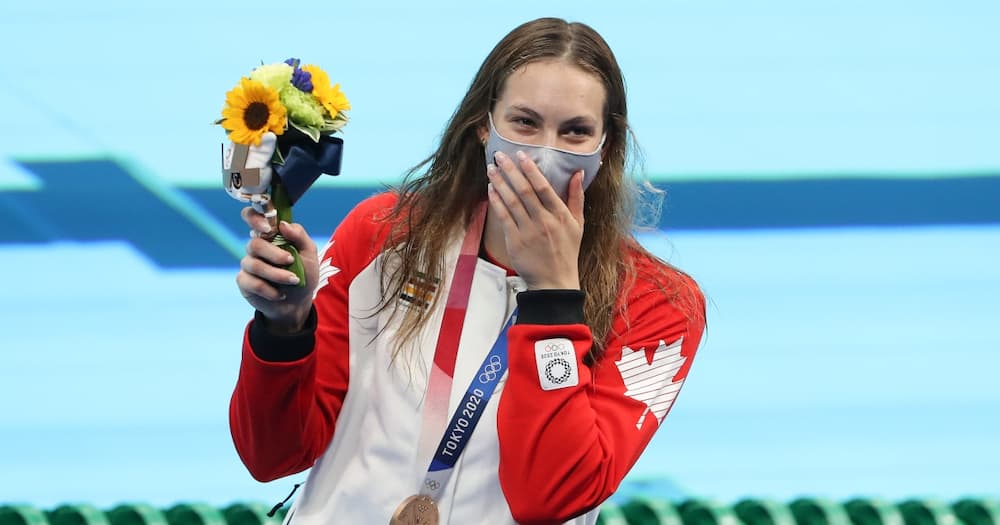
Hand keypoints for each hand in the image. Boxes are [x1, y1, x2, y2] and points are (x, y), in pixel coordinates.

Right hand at [236, 207, 318, 331]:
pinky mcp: (244, 282)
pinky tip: (280, 294)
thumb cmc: (304, 274)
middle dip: (274, 254)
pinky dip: (269, 290)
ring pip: (254, 264)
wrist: (299, 302)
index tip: (267, 228)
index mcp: (270, 235)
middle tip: (291, 261)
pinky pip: (252, 282)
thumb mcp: (309, 254)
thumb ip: (299, 235)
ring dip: (277, 274)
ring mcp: (248, 264)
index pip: (252, 217)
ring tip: (293, 280)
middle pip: (254, 244)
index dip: (254, 218)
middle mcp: (256, 247)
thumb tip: (283, 224)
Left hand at [486, 150, 583, 289]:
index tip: (521, 155)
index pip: (544, 187)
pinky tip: (491, 189)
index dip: (530, 170)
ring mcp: (528, 232)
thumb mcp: (578, 224)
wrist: (554, 282)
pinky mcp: (515, 242)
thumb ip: (577, 197)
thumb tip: (578, 173)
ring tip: (491, 168)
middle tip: (500, 155)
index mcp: (560, 215)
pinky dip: (497, 202)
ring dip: (500, 183)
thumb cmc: (567, 251)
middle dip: (511, 171)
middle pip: (525, 190)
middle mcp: (544, 222)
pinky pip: (503, 217)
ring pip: (511, 201)